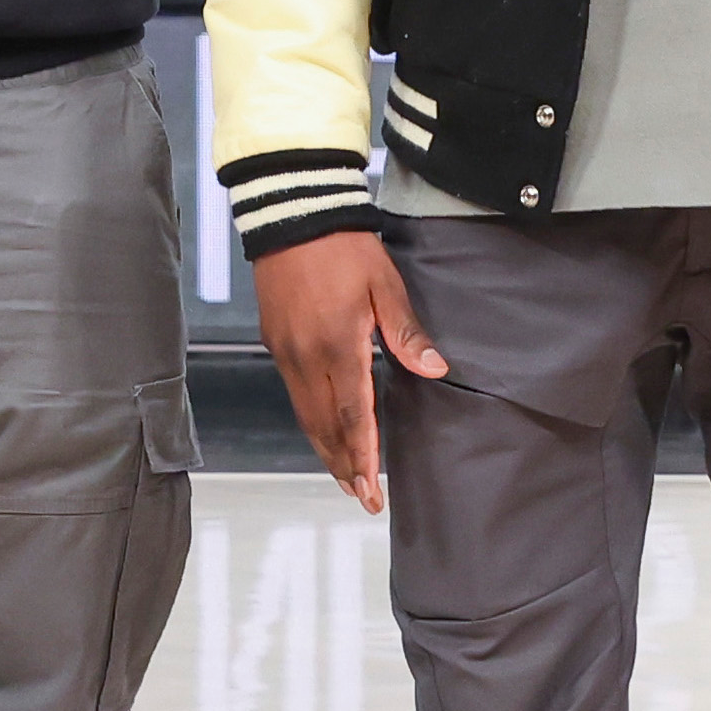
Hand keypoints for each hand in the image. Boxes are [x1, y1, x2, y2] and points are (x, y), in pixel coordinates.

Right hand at [257, 227, 445, 505]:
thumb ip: (406, 333)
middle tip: (360, 497)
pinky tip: (323, 430)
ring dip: (324, 449)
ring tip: (343, 476)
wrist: (292, 212)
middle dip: (343, 465)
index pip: (352, 416)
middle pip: (324, 427)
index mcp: (337, 346)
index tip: (372, 491)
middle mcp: (305, 357)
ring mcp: (285, 351)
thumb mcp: (384, 285)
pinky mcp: (274, 340)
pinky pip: (294, 394)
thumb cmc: (345, 248)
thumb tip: (435, 371)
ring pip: (305, 415)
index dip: (363, 456)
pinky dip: (310, 422)